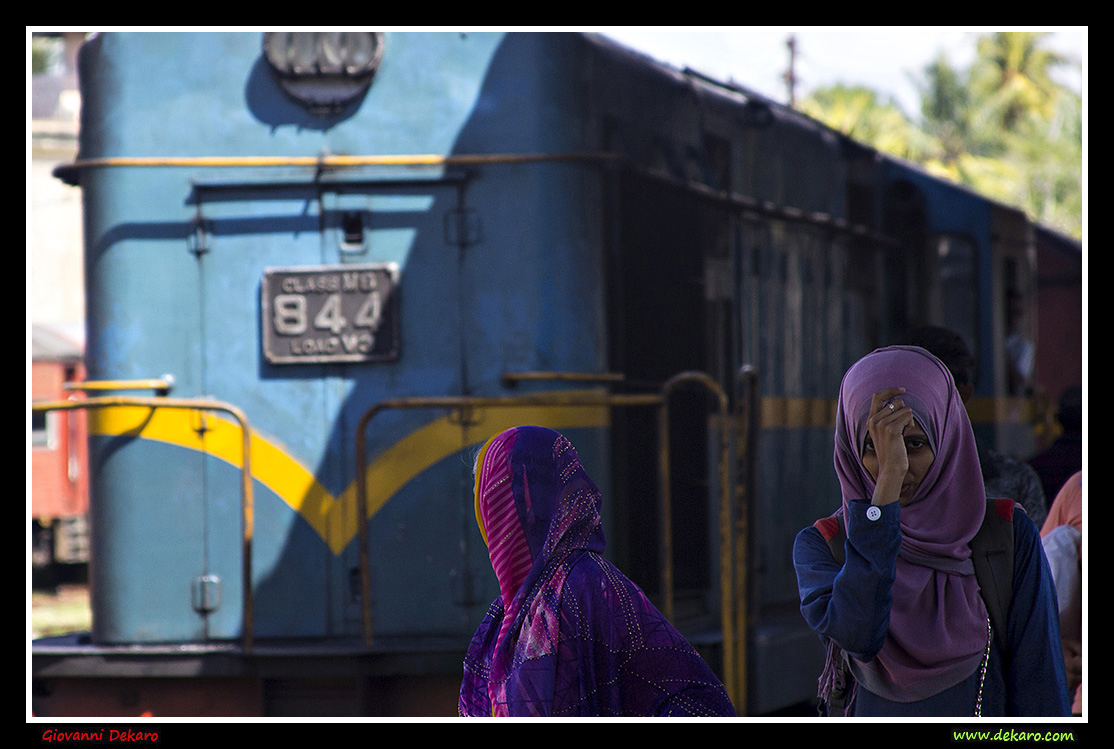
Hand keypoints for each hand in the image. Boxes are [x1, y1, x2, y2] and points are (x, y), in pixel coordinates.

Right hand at [863, 387, 913, 505]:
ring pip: (905, 409)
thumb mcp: (885, 432)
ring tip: (904, 431)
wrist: (890, 469)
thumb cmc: (891, 451)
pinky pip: (908, 416)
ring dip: (909, 419)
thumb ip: (887, 417)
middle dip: (904, 411)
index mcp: (870, 419)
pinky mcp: (891, 429)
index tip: (902, 389)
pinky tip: (907, 432)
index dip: (890, 390)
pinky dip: (911, 423)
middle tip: (904, 425)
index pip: (877, 396)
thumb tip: (899, 401)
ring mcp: (881, 424)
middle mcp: (874, 420)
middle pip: (896, 402)